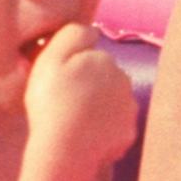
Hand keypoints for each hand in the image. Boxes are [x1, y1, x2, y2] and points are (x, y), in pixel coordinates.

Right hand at [22, 26, 139, 175]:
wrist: (64, 149)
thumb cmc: (51, 102)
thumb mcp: (51, 58)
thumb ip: (73, 35)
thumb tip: (92, 30)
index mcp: (105, 60)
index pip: (91, 59)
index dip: (73, 70)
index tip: (60, 85)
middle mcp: (124, 81)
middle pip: (104, 80)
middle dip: (90, 88)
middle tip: (66, 103)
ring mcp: (128, 109)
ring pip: (111, 103)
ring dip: (98, 109)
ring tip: (74, 123)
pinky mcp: (128, 134)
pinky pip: (114, 128)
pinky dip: (102, 132)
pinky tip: (84, 138)